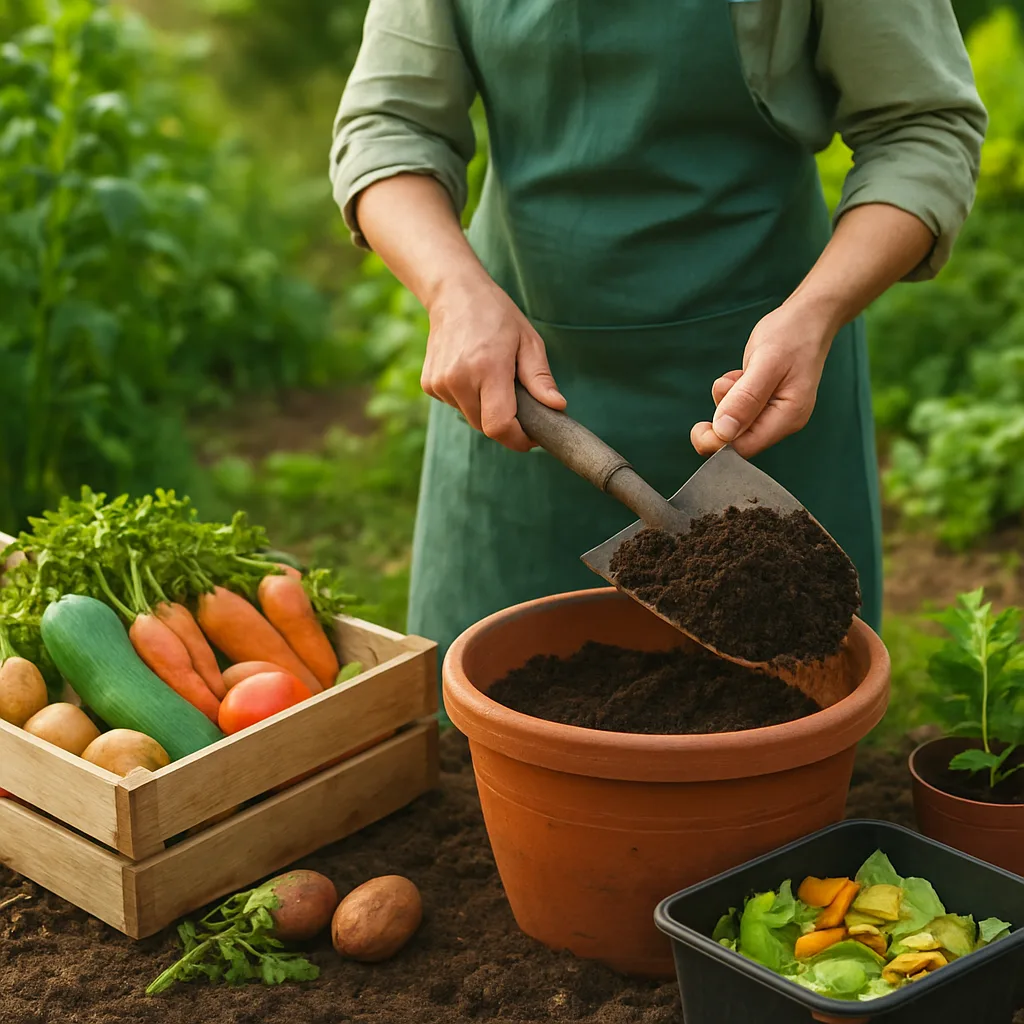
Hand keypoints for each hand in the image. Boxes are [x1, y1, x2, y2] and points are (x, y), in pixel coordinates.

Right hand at [421, 274, 564, 450]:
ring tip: (492, 378)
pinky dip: (469, 399)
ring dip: (486, 409)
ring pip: (471, 418)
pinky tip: (472, 373)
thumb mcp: (528, 341)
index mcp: (487, 368)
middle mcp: (458, 378)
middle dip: (506, 423)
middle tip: (518, 401)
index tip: (531, 438)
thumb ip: (540, 378)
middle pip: (486, 427)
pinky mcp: (429, 385)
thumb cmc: (497, 315)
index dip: (517, 439)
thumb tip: (557, 407)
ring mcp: (440, 383)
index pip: (499, 425)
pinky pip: (456, 406)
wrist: (454, 293)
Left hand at [690, 300, 837, 458]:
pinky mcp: (763, 402)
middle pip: (738, 439)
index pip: (745, 448)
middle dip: (722, 417)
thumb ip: (745, 398)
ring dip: (726, 400)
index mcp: (788, 417)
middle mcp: (782, 420)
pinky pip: (736, 407)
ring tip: (741, 374)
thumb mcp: (767, 362)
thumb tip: (723, 431)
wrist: (807, 317)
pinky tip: (743, 374)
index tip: (699, 426)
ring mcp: (772, 411)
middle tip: (727, 385)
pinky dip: (730, 392)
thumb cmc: (792, 335)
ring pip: (734, 422)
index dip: (717, 443)